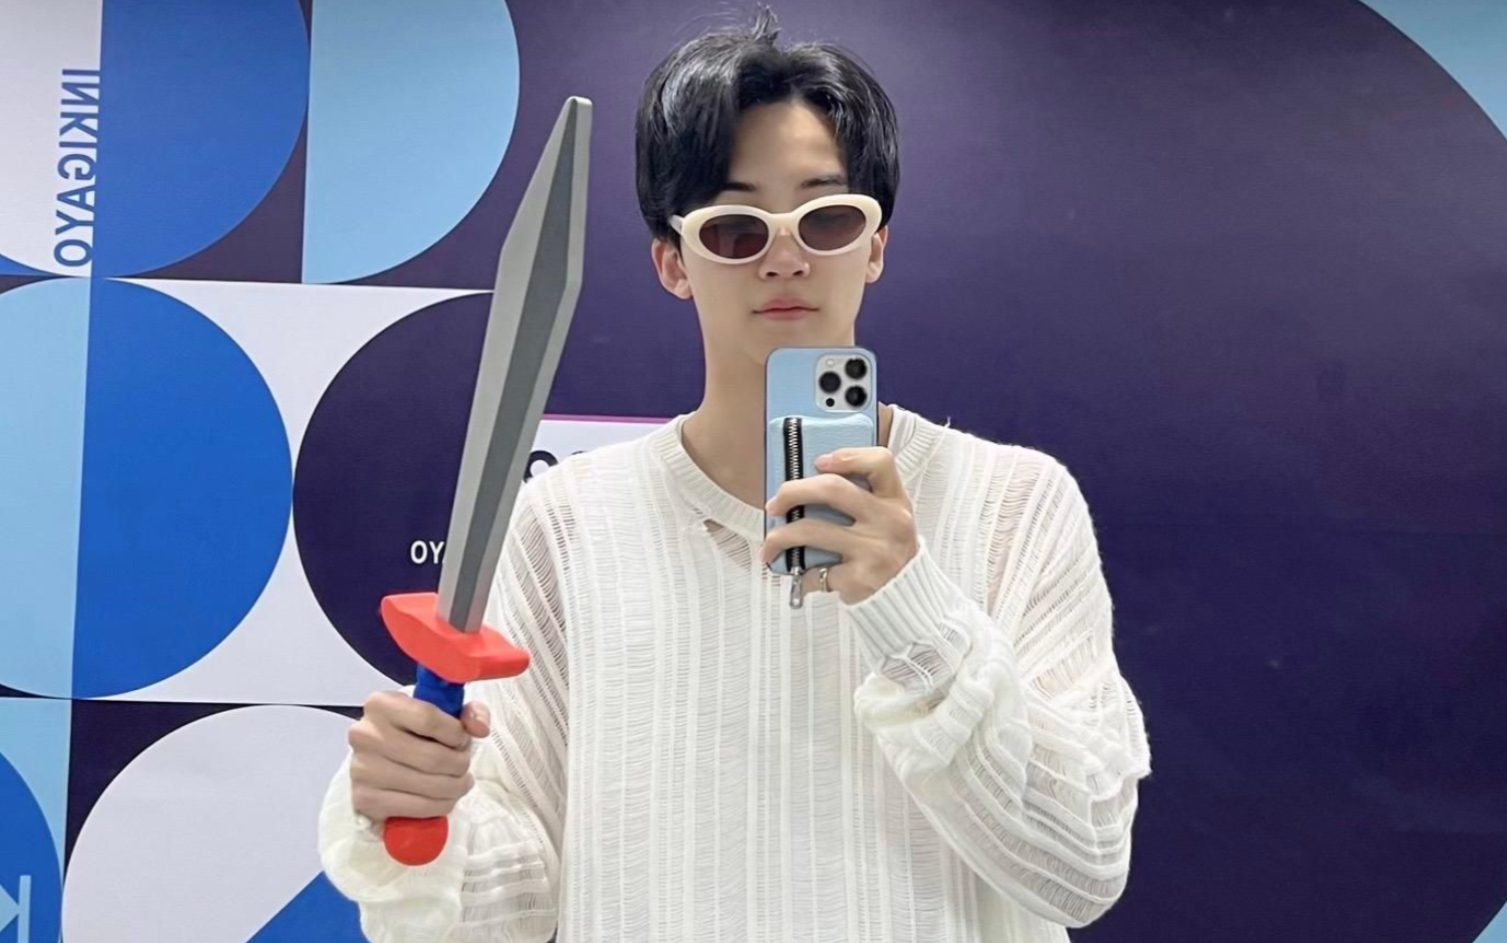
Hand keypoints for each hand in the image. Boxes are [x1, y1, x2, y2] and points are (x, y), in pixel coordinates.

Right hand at [348, 690, 491, 823]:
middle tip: (464, 766)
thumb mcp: (441, 711)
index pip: (429, 719)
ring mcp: (361, 769)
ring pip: (427, 785)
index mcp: (381, 704)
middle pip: (431, 757)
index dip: (455, 733)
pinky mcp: (364, 799)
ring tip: (460, 782)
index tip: (462, 739)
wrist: (381, 760)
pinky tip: (445, 799)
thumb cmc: (415, 731)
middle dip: (459, 765)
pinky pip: (416, 807)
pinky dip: (439, 806)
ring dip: (455, 787)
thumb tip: (481, 728)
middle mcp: (365, 734)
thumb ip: (469, 711)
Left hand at [761, 446, 918, 604]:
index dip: (847, 456)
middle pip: (832, 489)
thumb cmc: (887, 549)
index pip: (880, 462)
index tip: (818, 462)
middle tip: (775, 504)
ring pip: (811, 529)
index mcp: (895, 501)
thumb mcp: (888, 517)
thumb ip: (862, 498)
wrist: (907, 596)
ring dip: (779, 536)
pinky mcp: (860, 578)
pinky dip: (800, 574)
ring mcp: (875, 550)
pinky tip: (799, 574)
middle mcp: (889, 522)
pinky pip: (815, 570)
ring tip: (770, 543)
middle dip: (792, 492)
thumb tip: (805, 485)